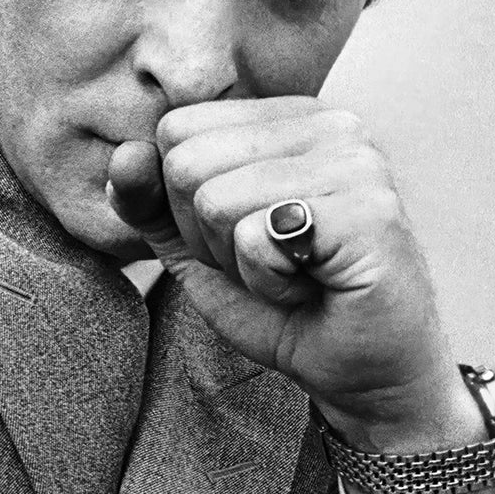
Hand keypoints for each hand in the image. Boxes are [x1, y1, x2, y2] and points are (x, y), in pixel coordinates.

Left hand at [105, 97, 480, 452]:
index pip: (176, 130)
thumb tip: (125, 155)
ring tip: (291, 274)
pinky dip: (266, 281)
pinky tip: (310, 286)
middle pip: (187, 161)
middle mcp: (332, 124)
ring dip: (237, 262)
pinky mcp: (369, 211)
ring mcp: (357, 162)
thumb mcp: (193, 248)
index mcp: (291, 119)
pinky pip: (256, 237)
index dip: (184, 204)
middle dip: (206, 235)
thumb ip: (147, 200)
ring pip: (214, 200)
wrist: (361, 374)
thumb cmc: (284, 306)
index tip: (243, 237)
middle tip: (268, 263)